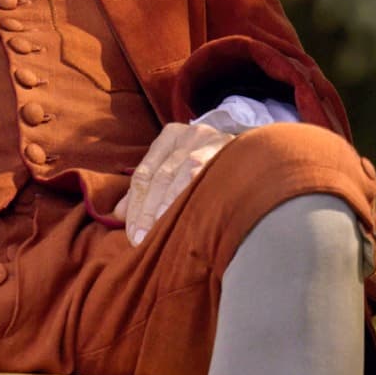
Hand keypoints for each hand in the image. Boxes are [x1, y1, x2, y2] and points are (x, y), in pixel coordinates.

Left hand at [121, 118, 238, 246]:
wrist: (257, 149)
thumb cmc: (208, 163)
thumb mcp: (175, 165)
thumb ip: (148, 187)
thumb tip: (118, 214)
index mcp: (171, 136)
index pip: (145, 173)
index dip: (135, 205)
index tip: (132, 233)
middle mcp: (191, 135)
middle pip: (161, 177)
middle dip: (148, 211)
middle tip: (141, 239)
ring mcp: (213, 143)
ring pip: (183, 178)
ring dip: (170, 209)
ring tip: (161, 234)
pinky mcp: (232, 154)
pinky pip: (209, 180)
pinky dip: (196, 200)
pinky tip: (190, 219)